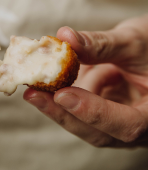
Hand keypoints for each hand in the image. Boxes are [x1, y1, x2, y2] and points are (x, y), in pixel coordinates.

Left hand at [24, 16, 147, 147]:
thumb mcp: (133, 42)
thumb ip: (100, 44)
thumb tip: (65, 36)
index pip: (128, 124)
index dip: (94, 112)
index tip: (63, 95)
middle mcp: (137, 125)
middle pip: (98, 133)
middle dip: (63, 114)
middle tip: (33, 95)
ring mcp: (116, 121)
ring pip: (83, 125)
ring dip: (56, 106)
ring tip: (34, 86)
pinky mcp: (102, 112)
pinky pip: (78, 110)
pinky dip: (62, 96)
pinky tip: (51, 81)